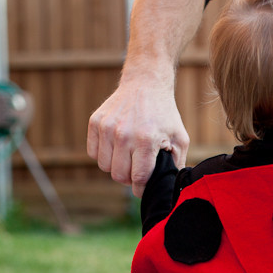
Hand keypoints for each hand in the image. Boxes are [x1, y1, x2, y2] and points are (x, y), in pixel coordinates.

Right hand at [87, 74, 189, 197]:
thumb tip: (172, 188)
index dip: (141, 188)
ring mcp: (107, 127)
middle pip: (118, 176)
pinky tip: (116, 146)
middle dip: (128, 178)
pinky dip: (103, 154)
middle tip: (137, 168)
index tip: (144, 186)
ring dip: (115, 166)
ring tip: (127, 155)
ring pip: (104, 167)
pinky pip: (93, 153)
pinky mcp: (95, 122)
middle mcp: (123, 134)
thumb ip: (177, 165)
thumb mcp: (179, 139)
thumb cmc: (164, 115)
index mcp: (146, 140)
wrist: (145, 84)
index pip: (138, 179)